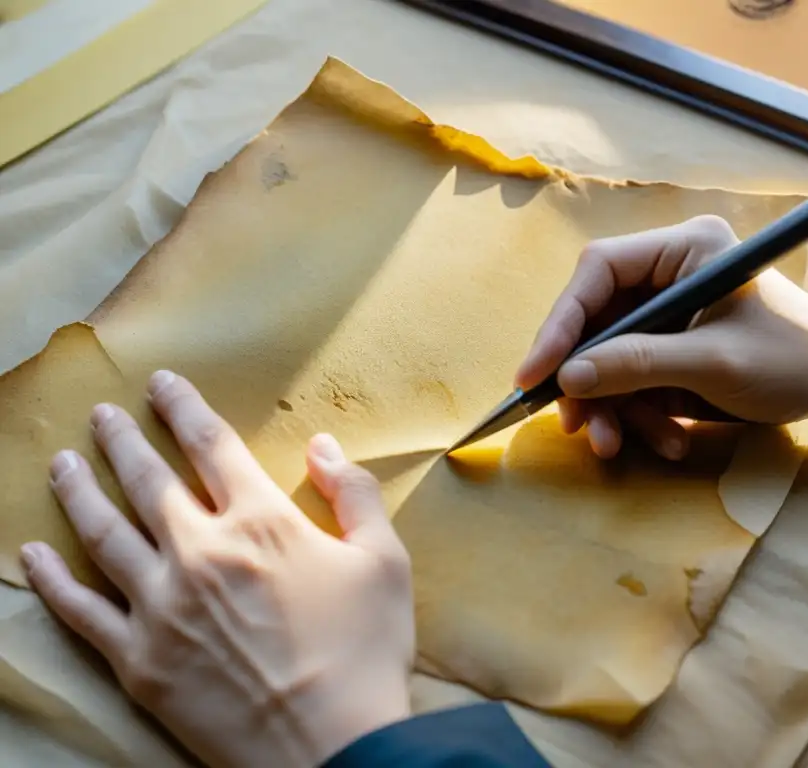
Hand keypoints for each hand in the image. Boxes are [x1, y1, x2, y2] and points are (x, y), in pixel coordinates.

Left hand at [20, 371, 413, 767]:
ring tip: (61, 464)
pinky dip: (51, 580)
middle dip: (122, 440)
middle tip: (102, 415)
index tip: (162, 384)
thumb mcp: (385, 562)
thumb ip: (353, 494)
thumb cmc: (366, 651)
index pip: (212, 447)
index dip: (185, 409)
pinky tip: (32, 555)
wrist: (334, 747)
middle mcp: (201, 552)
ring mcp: (161, 607)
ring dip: (79, 492)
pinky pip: (81, 611)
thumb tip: (323, 445)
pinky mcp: (138, 660)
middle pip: (148, 481)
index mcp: (261, 524)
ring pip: (103, 534)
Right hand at [516, 215, 807, 458]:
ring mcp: (670, 312)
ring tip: (617, 445)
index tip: (536, 373)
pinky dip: (637, 414)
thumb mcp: (712, 363)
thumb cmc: (792, 358)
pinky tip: (664, 439)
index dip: (561, 321)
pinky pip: (632, 379)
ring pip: (609, 357)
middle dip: (587, 378)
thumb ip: (636, 365)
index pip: (599, 271)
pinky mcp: (672, 347)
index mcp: (685, 249)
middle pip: (597, 319)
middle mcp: (670, 273)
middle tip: (576, 424)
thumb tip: (567, 377)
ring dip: (611, 406)